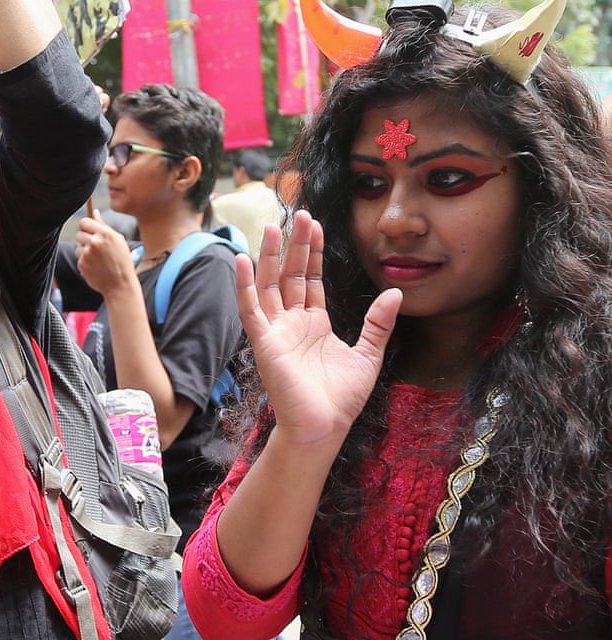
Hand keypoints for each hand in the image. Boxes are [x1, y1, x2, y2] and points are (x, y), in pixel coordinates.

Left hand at [74, 208, 136, 297]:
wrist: (120, 284)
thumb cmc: (122, 261)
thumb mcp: (118, 240)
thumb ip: (104, 225)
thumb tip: (94, 212)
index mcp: (105, 233)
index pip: (84, 222)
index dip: (86, 227)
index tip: (89, 231)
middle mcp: (95, 241)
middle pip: (79, 233)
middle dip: (84, 239)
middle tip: (95, 248)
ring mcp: (87, 253)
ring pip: (78, 246)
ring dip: (84, 251)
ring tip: (97, 258)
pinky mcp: (82, 264)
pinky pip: (79, 258)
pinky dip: (85, 261)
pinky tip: (96, 266)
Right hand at [237, 210, 401, 446]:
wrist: (325, 426)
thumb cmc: (342, 398)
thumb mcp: (369, 354)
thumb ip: (378, 322)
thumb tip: (396, 292)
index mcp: (314, 324)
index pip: (310, 279)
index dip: (312, 251)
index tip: (315, 224)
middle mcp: (292, 323)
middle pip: (289, 274)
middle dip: (294, 244)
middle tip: (298, 213)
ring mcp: (276, 331)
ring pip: (268, 284)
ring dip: (268, 256)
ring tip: (270, 227)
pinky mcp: (264, 342)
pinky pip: (250, 309)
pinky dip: (245, 285)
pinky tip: (243, 260)